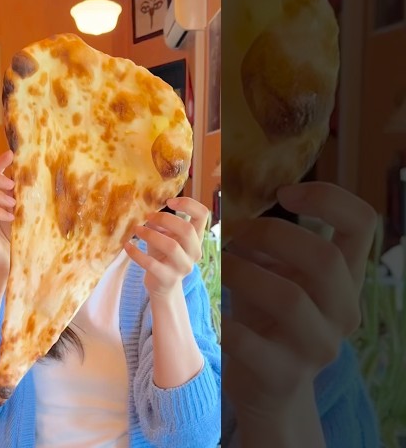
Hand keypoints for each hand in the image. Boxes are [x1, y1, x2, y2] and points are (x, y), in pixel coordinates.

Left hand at [124, 197, 208, 297]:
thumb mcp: (164, 236)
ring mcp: (183, 267)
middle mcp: (194, 252)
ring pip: (171, 246)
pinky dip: (137, 253)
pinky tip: (127, 245)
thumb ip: (159, 222)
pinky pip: (151, 263)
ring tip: (136, 229)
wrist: (162, 286)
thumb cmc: (163, 255)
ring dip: (150, 234)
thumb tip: (146, 205)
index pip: (203, 215)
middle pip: (187, 230)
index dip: (188, 204)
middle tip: (148, 216)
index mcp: (196, 238)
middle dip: (165, 219)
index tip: (169, 201)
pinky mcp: (168, 278)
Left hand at [222, 182, 375, 438]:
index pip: (363, 223)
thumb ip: (269, 242)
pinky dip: (225, 320)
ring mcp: (318, 346)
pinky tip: (217, 311)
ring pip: (289, 297)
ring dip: (242, 273)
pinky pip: (249, 340)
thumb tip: (238, 200)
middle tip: (235, 235)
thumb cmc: (268, 318)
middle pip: (325, 258)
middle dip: (270, 235)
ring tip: (221, 267)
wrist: (268, 388)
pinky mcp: (283, 374)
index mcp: (346, 279)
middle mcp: (344, 311)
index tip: (284, 193)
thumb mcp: (276, 274)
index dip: (328, 197)